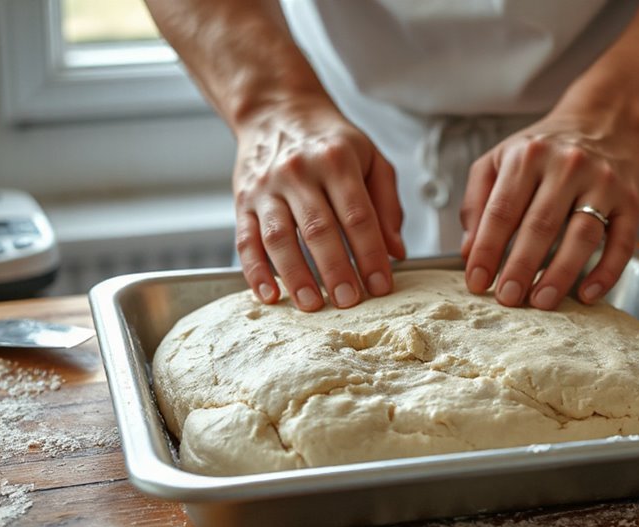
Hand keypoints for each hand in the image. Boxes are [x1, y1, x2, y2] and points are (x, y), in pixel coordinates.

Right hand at [233, 97, 405, 310]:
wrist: (277, 111)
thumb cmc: (331, 141)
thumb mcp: (371, 158)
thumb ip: (387, 204)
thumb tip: (396, 252)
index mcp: (337, 160)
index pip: (357, 216)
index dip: (371, 254)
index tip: (381, 286)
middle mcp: (299, 172)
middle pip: (319, 229)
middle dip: (336, 270)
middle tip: (349, 302)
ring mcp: (267, 188)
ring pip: (280, 238)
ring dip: (296, 276)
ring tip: (313, 305)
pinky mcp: (242, 201)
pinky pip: (245, 240)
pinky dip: (255, 271)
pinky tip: (269, 294)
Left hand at [460, 113, 638, 309]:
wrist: (606, 121)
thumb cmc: (545, 149)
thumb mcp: (500, 159)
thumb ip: (478, 201)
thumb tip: (469, 250)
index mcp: (529, 156)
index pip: (502, 210)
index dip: (487, 249)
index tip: (477, 281)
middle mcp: (568, 166)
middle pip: (541, 225)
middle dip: (520, 267)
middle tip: (507, 298)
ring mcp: (603, 183)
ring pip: (582, 236)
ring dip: (560, 273)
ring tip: (541, 300)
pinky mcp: (631, 201)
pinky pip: (622, 243)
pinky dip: (606, 273)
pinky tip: (586, 294)